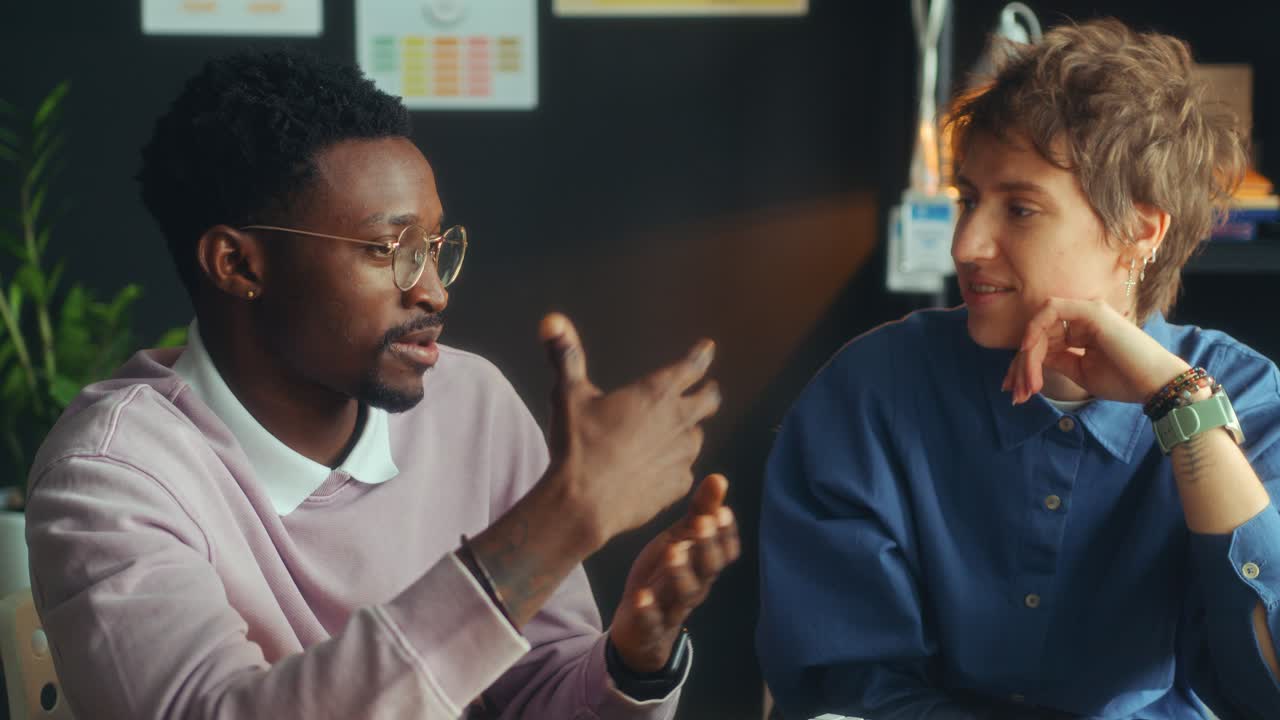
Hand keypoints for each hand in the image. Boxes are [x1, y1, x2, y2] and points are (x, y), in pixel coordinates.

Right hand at [540, 313, 721, 549]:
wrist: (581, 503)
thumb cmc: (576, 447)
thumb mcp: (568, 395)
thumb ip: (565, 355)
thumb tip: (551, 320)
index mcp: (655, 393)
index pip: (692, 366)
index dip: (701, 354)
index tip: (706, 348)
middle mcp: (676, 421)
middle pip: (709, 400)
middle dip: (708, 393)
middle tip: (706, 390)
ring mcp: (681, 455)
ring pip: (697, 437)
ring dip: (689, 432)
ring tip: (675, 434)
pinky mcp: (678, 485)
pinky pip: (685, 470)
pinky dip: (675, 465)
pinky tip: (659, 468)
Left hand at [610, 474, 739, 672]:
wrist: (640, 628)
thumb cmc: (664, 575)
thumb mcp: (680, 540)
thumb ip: (700, 513)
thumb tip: (719, 478)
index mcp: (703, 564)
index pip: (725, 551)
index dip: (726, 533)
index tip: (722, 512)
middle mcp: (695, 586)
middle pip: (708, 569)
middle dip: (707, 546)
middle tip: (702, 523)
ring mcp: (673, 608)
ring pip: (685, 594)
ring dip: (681, 572)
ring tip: (673, 551)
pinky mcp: (649, 626)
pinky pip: (652, 620)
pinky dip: (648, 610)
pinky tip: (641, 596)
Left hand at [1004, 298, 1189, 404]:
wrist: (1155, 385)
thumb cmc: (1123, 381)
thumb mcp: (1080, 371)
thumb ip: (1056, 360)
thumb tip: (1028, 360)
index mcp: (1081, 332)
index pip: (1042, 342)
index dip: (1024, 364)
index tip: (1015, 390)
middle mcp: (1082, 318)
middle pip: (1037, 335)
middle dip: (1020, 365)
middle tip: (1015, 393)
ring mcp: (1087, 312)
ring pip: (1040, 327)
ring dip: (1027, 358)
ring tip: (1027, 387)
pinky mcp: (1091, 312)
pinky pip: (1051, 312)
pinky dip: (1035, 330)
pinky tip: (1029, 353)